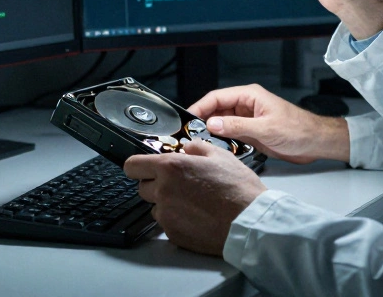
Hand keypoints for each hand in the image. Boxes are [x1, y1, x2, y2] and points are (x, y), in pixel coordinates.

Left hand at [124, 139, 267, 255]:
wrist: (249, 222)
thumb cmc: (238, 188)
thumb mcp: (220, 155)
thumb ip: (196, 147)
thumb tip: (186, 148)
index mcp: (171, 167)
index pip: (132, 166)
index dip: (138, 166)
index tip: (142, 168)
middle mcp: (163, 191)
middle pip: (142, 187)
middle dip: (156, 184)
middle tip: (179, 184)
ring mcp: (166, 215)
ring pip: (155, 206)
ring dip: (166, 203)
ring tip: (192, 201)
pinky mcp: (173, 234)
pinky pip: (166, 223)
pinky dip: (176, 219)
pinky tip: (196, 216)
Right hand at [189, 84, 348, 163]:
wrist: (316, 143)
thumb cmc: (298, 130)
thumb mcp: (265, 129)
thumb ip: (238, 126)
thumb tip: (213, 124)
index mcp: (250, 96)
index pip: (217, 97)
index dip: (200, 106)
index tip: (188, 118)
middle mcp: (247, 105)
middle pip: (217, 110)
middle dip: (203, 120)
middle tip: (190, 134)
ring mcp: (249, 119)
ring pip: (223, 123)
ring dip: (213, 132)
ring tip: (201, 143)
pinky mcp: (252, 132)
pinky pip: (232, 134)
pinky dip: (223, 141)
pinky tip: (218, 149)